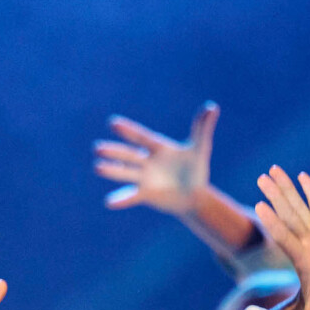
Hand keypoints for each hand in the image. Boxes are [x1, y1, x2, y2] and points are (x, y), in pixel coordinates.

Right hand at [92, 107, 219, 218]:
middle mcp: (147, 161)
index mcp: (158, 147)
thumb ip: (202, 127)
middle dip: (114, 151)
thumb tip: (212, 107)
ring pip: (126, 173)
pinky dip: (121, 199)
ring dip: (112, 170)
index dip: (128, 130)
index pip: (141, 137)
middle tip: (97, 148)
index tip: (113, 123)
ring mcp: (144, 178)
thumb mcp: (200, 147)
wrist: (194, 194)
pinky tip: (109, 202)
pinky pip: (132, 195)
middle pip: (129, 155)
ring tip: (97, 167)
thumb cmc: (195, 168)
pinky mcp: (145, 193)